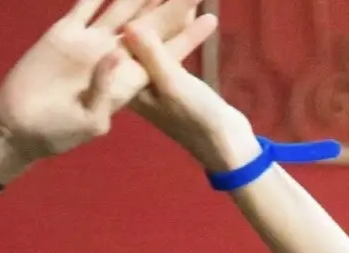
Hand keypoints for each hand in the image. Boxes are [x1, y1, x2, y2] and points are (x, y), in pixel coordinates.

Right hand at [0, 0, 214, 162]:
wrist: (18, 129)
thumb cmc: (55, 135)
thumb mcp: (90, 121)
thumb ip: (105, 89)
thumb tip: (117, 52)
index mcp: (125, 81)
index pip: (163, 54)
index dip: (185, 35)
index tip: (208, 16)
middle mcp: (112, 58)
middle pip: (150, 24)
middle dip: (170, 4)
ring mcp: (90, 42)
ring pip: (123, 6)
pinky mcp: (66, 32)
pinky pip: (87, 3)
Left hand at [122, 12, 255, 172]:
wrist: (225, 143)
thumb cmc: (195, 118)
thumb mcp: (172, 85)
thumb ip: (151, 56)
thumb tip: (129, 24)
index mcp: (128, 86)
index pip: (123, 43)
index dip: (132, 14)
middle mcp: (136, 82)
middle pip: (137, 38)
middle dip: (148, 9)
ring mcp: (154, 80)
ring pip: (155, 39)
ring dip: (165, 14)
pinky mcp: (172, 78)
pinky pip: (171, 45)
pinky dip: (179, 26)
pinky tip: (187, 7)